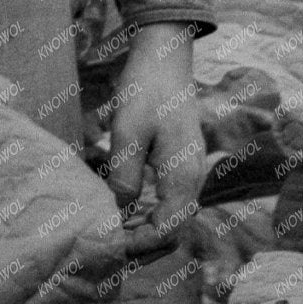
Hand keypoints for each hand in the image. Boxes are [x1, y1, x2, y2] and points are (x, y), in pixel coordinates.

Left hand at [102, 23, 204, 246]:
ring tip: (113, 234)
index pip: (169, 230)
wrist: (164, 56)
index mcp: (184, 176)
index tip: (113, 245)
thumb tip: (120, 212)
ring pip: (171, 217)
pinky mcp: (178, 163)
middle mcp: (192, 179)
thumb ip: (125, 175)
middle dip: (144, 245)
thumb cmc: (146, 89)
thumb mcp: (128, 131)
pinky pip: (167, 200)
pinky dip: (147, 212)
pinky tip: (123, 209)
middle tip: (110, 247)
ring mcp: (187, 172)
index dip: (142, 244)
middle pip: (173, 230)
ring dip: (145, 230)